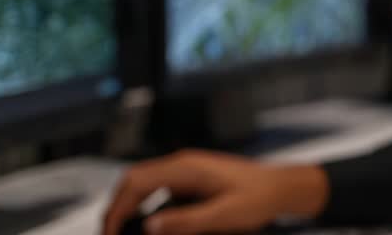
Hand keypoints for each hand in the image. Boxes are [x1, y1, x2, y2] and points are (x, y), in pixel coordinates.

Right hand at [101, 149, 329, 234]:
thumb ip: (185, 222)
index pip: (135, 182)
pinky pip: (159, 192)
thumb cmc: (258, 198)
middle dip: (117, 208)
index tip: (110, 234)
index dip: (116, 209)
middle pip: (133, 181)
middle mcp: (181, 165)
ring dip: (130, 208)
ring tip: (124, 233)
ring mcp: (185, 172)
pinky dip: (146, 208)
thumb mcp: (223, 216)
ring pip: (143, 185)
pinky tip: (151, 226)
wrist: (281, 188)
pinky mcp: (191, 182)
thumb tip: (148, 227)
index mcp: (186, 168)